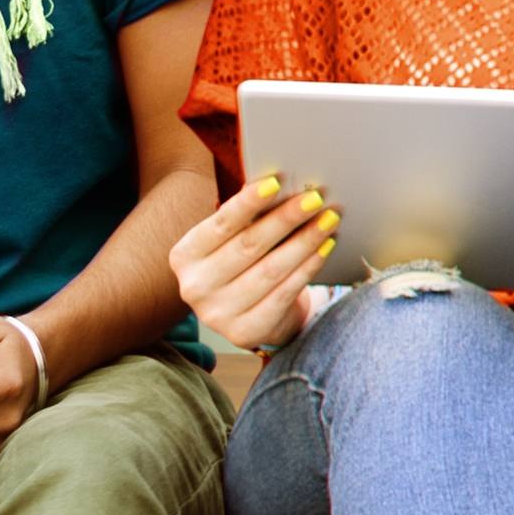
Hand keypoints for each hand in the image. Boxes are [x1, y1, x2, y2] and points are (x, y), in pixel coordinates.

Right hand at [178, 172, 343, 354]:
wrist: (252, 316)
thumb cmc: (244, 265)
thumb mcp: (235, 241)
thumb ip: (249, 218)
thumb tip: (280, 186)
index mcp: (185, 256)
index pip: (221, 223)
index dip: (248, 203)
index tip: (276, 182)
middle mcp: (194, 287)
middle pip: (249, 245)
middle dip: (286, 219)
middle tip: (315, 199)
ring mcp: (217, 314)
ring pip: (271, 270)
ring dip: (304, 242)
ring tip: (328, 221)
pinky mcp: (245, 333)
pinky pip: (284, 294)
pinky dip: (308, 268)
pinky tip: (324, 249)